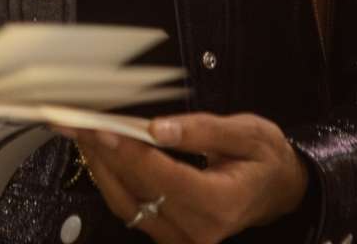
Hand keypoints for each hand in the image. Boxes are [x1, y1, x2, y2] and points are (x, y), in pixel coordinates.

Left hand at [61, 112, 307, 243]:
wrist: (279, 189)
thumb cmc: (266, 159)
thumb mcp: (247, 133)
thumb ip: (202, 131)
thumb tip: (158, 128)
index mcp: (220, 204)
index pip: (162, 176)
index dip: (128, 152)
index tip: (101, 127)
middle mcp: (198, 231)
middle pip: (137, 191)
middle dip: (104, 155)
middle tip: (77, 123)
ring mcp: (182, 239)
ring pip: (127, 205)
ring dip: (101, 168)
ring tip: (81, 134)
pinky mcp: (170, 236)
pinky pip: (133, 210)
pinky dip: (113, 180)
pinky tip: (102, 155)